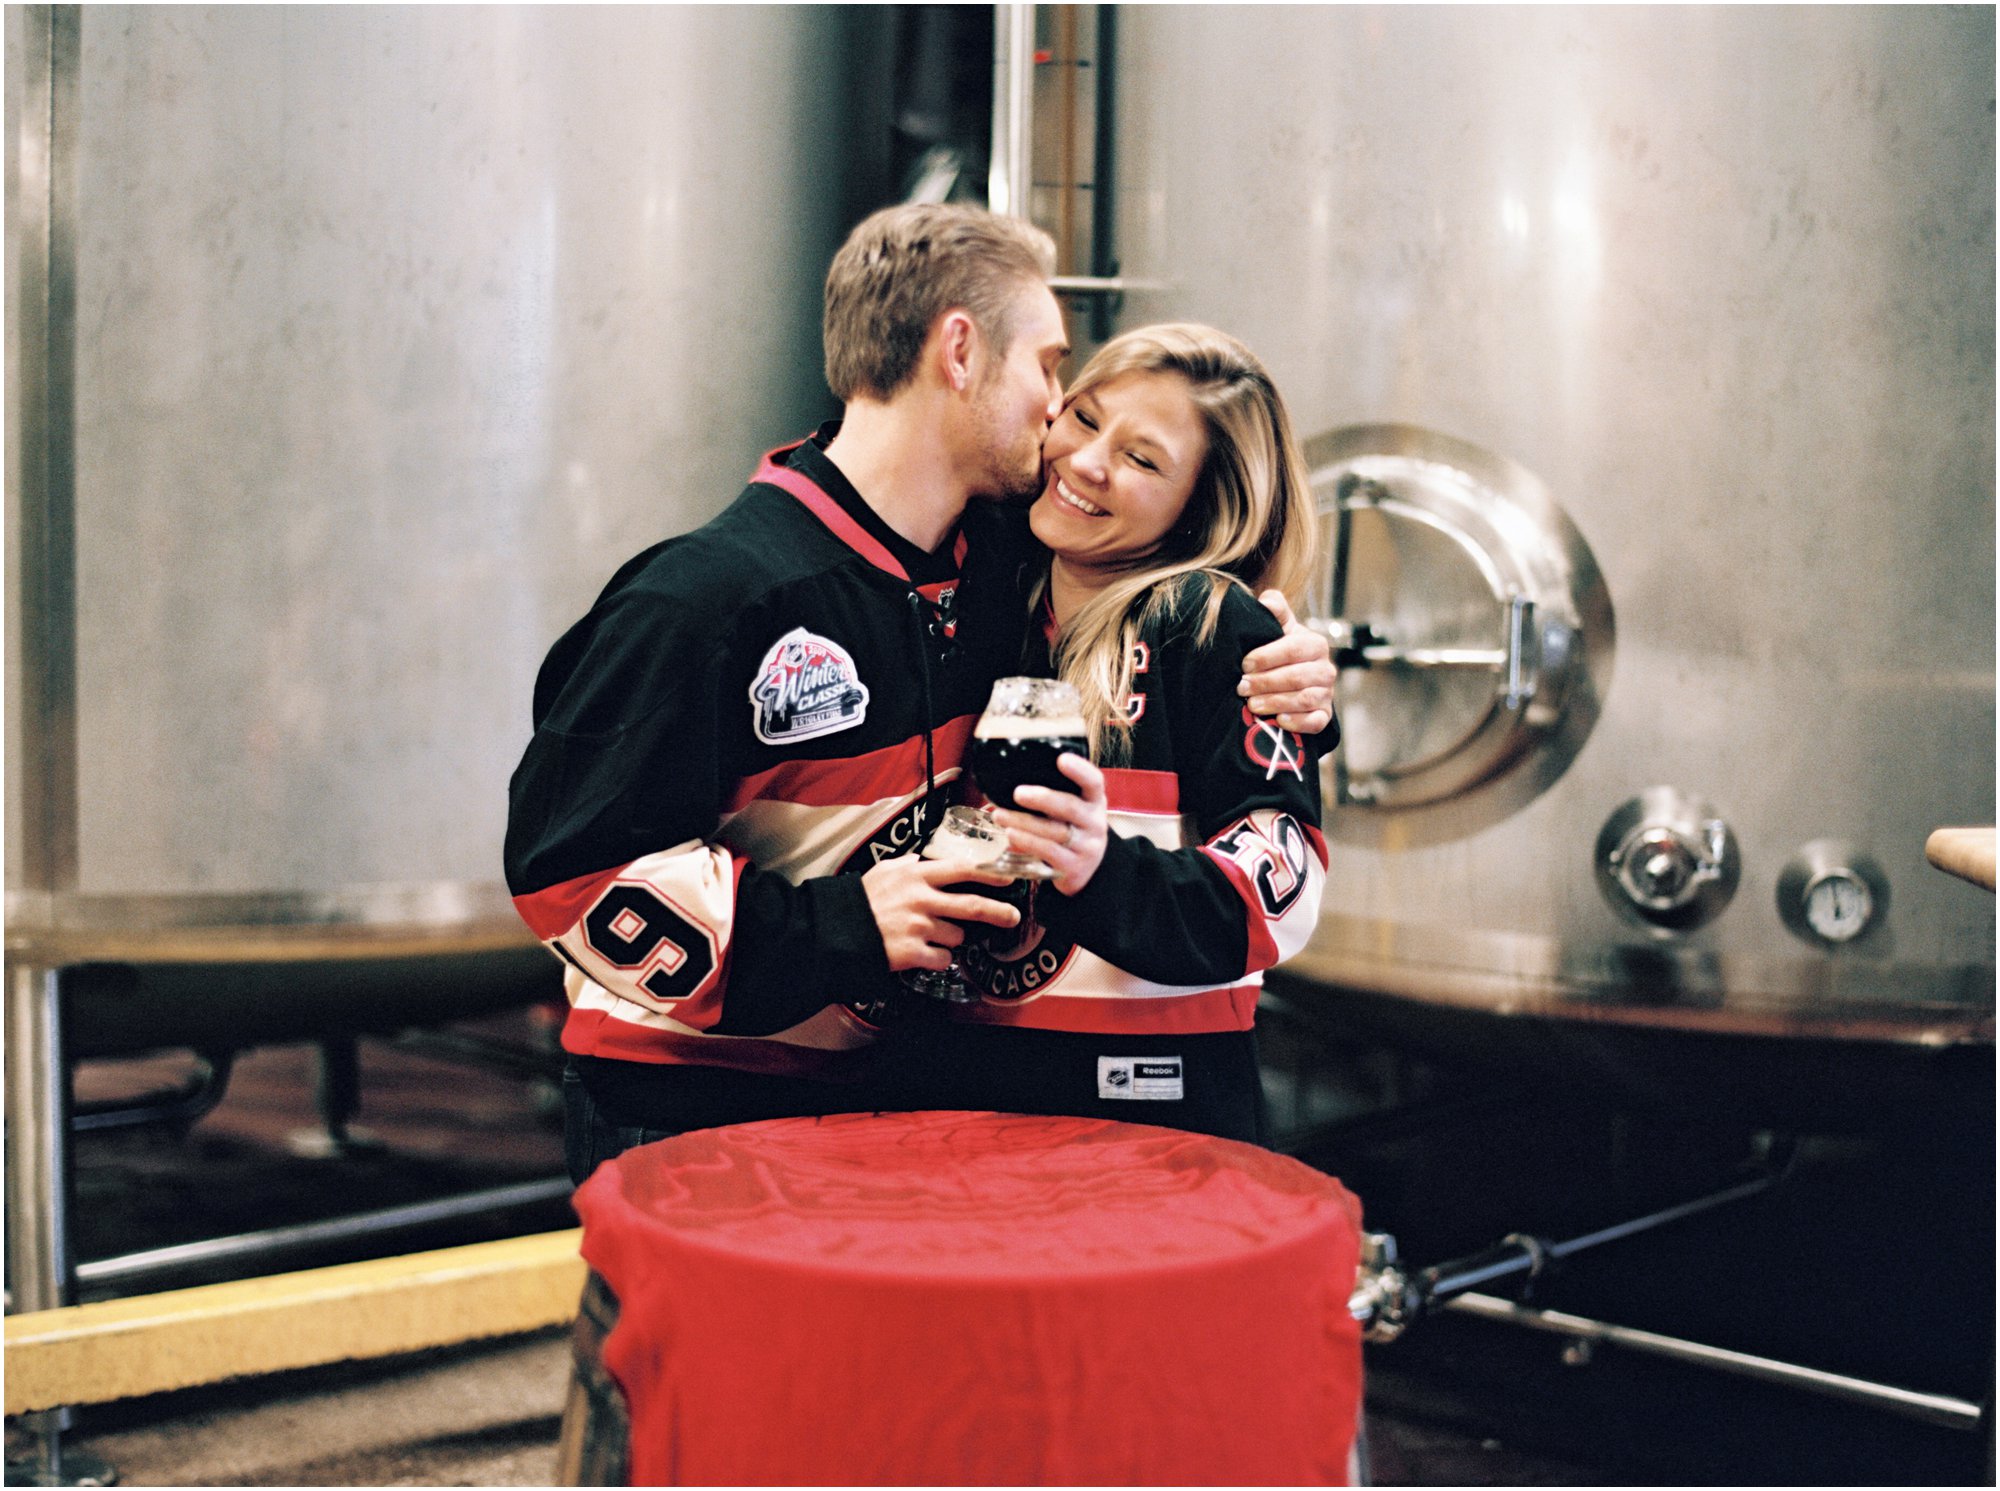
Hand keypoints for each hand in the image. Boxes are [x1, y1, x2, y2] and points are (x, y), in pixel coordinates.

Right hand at [861, 856, 1020, 972]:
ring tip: (931, 935)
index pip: (961, 869)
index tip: (1007, 877)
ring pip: (957, 936)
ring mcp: (918, 927)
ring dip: (952, 938)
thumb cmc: (861, 901)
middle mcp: (921, 900)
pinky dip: (938, 958)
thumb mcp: (883, 871)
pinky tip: (923, 953)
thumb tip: (921, 859)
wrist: (838, 931)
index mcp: (916, 876)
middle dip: (998, 912)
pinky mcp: (912, 953)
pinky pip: (942, 958)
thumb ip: (907, 864)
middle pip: (971, 906)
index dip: (988, 873)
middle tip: (1012, 916)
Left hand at [994, 752, 1108, 894]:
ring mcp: (1087, 846)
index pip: (1094, 782)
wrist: (1086, 867)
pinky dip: (1027, 842)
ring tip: (999, 815)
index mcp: (1094, 801)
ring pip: (1054, 831)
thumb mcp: (1072, 808)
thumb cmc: (1071, 827)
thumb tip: (1012, 778)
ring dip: (1023, 822)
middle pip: (1070, 807)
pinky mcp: (1074, 866)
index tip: (1061, 759)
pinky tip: (1011, 835)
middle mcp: (1095, 822)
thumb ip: (1054, 794)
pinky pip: (1048, 852)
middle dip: (1042, 798)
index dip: (1080, 770)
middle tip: (1017, 793)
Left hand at [1241, 589, 1335, 734]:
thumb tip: (1267, 601)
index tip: (1245, 664)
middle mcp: (1326, 669)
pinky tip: (1279, 720)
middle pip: (1297, 677)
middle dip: (1266, 683)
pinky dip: (1298, 722)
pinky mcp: (1324, 715)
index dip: (1267, 657)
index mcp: (1315, 645)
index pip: (1294, 649)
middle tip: (1241, 687)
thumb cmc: (1281, 648)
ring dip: (1276, 702)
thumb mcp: (1278, 626)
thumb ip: (1275, 609)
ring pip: (1305, 699)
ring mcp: (1327, 694)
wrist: (1293, 676)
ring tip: (1252, 705)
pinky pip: (1316, 722)